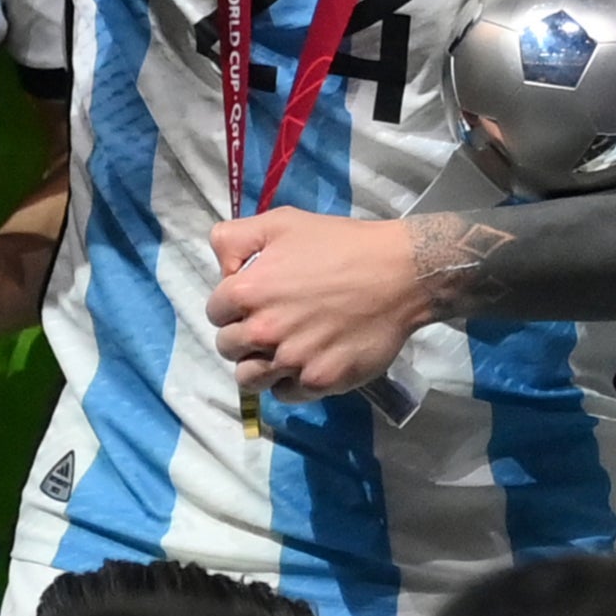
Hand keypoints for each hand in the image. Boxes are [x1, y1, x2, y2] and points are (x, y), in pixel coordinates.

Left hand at [208, 208, 430, 401]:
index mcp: (249, 290)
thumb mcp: (284, 222)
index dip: (233, 306)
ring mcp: (291, 359)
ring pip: (249, 379)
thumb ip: (235, 237)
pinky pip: (286, 394)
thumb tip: (218, 267)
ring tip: (285, 350)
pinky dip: (292, 381)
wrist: (401, 272)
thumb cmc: (342, 244)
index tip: (256, 301)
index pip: (214, 312)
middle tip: (273, 324)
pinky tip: (309, 361)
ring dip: (261, 366)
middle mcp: (263, 329)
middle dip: (244, 337)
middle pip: (227, 348)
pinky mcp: (319, 380)